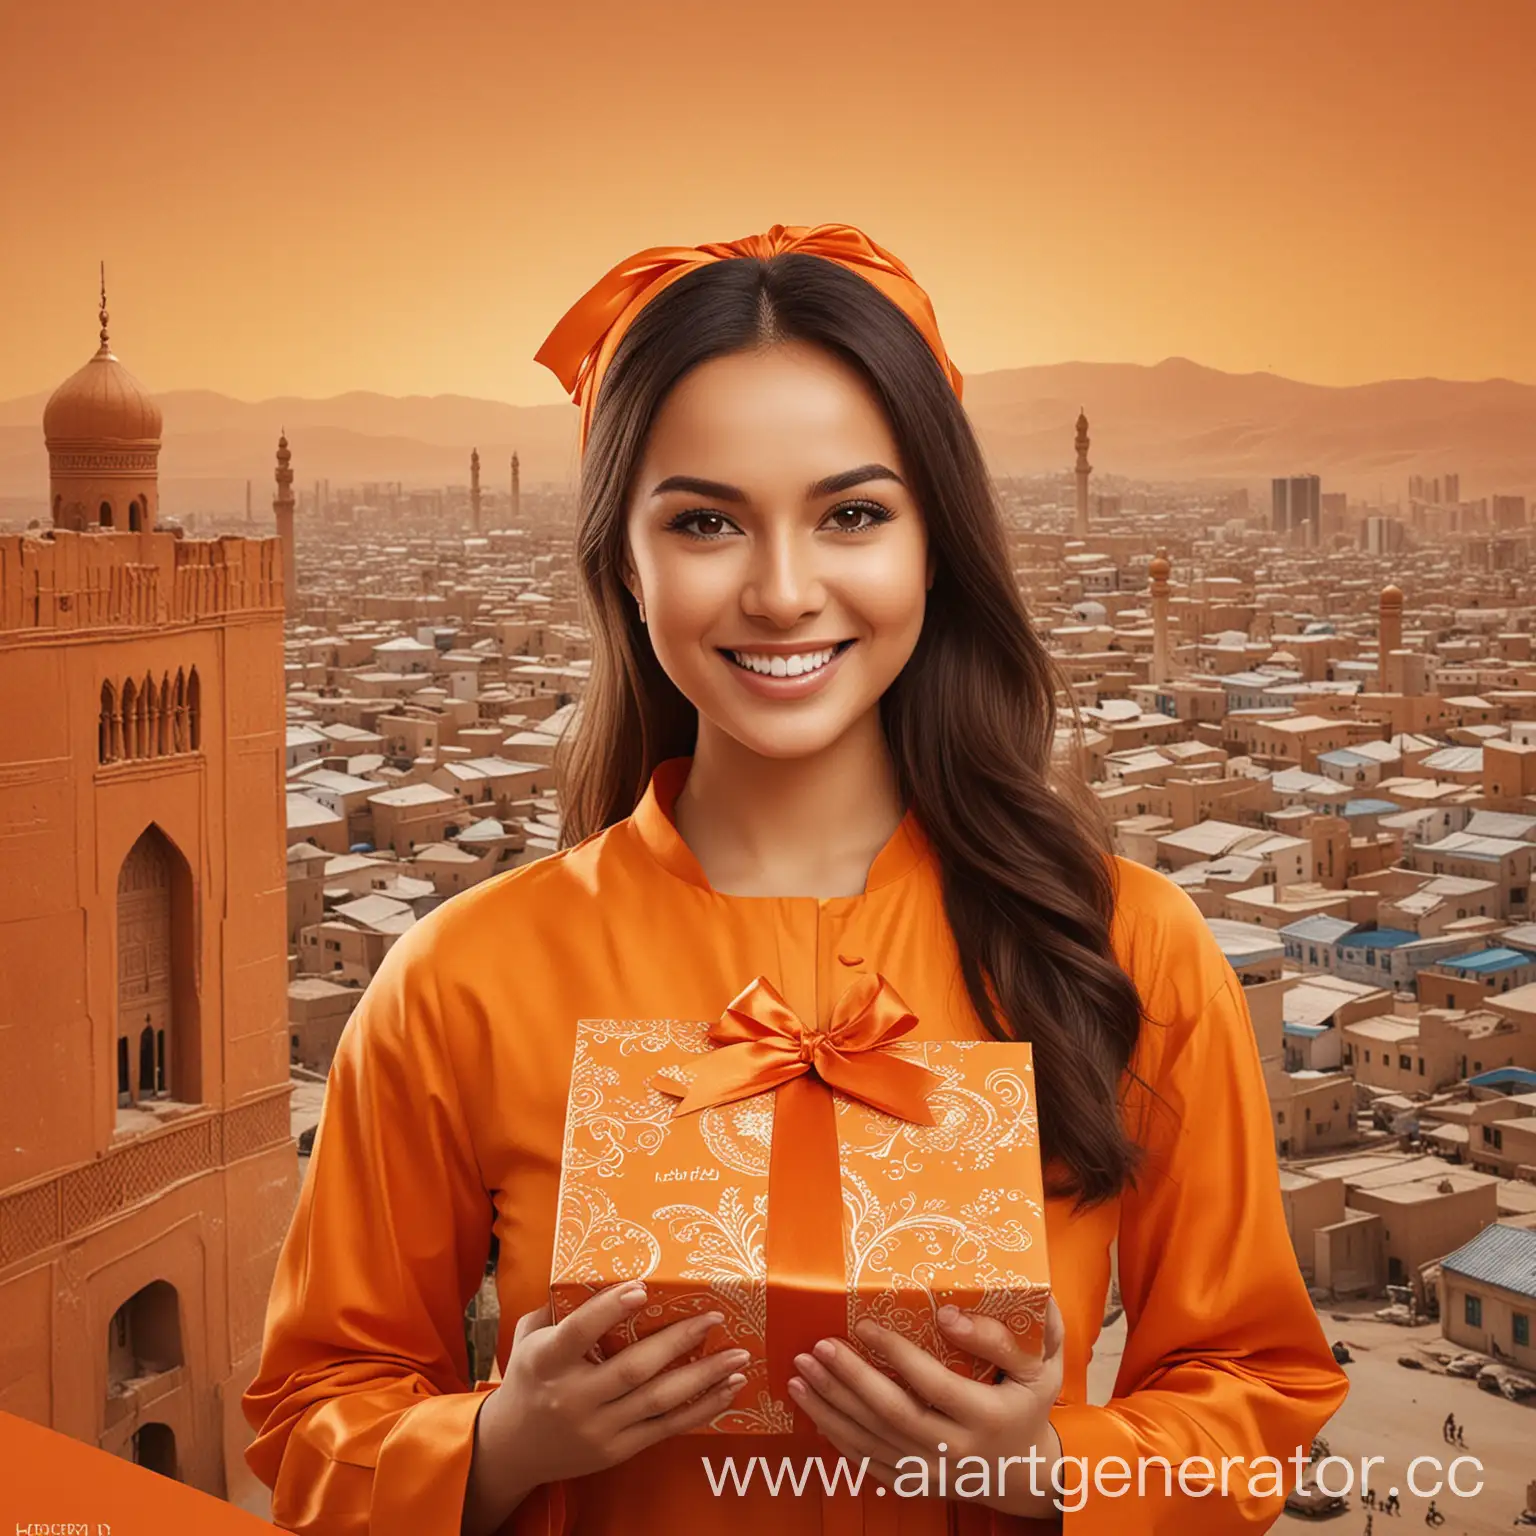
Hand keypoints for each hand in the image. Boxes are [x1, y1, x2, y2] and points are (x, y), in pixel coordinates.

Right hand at [461, 1281, 747, 1535]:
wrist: (513, 1448)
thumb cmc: (528, 1377)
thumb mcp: (527, 1338)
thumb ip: (557, 1307)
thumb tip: (599, 1265)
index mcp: (546, 1362)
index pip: (578, 1333)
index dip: (608, 1310)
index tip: (641, 1287)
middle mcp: (573, 1398)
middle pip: (632, 1369)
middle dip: (678, 1341)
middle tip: (715, 1316)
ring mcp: (598, 1428)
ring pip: (658, 1401)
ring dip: (703, 1377)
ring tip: (738, 1357)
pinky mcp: (616, 1450)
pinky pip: (665, 1429)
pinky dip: (701, 1410)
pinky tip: (727, 1390)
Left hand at [787, 1296, 1066, 1519]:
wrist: (1028, 1472)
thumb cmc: (1032, 1403)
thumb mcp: (1040, 1366)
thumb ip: (1004, 1337)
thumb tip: (950, 1313)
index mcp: (987, 1416)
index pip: (932, 1384)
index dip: (895, 1355)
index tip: (863, 1324)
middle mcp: (957, 1450)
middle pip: (892, 1414)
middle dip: (848, 1380)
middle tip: (816, 1348)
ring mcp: (933, 1472)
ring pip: (872, 1440)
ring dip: (830, 1407)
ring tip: (799, 1375)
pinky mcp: (916, 1483)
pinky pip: (868, 1462)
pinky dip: (837, 1437)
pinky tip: (813, 1410)